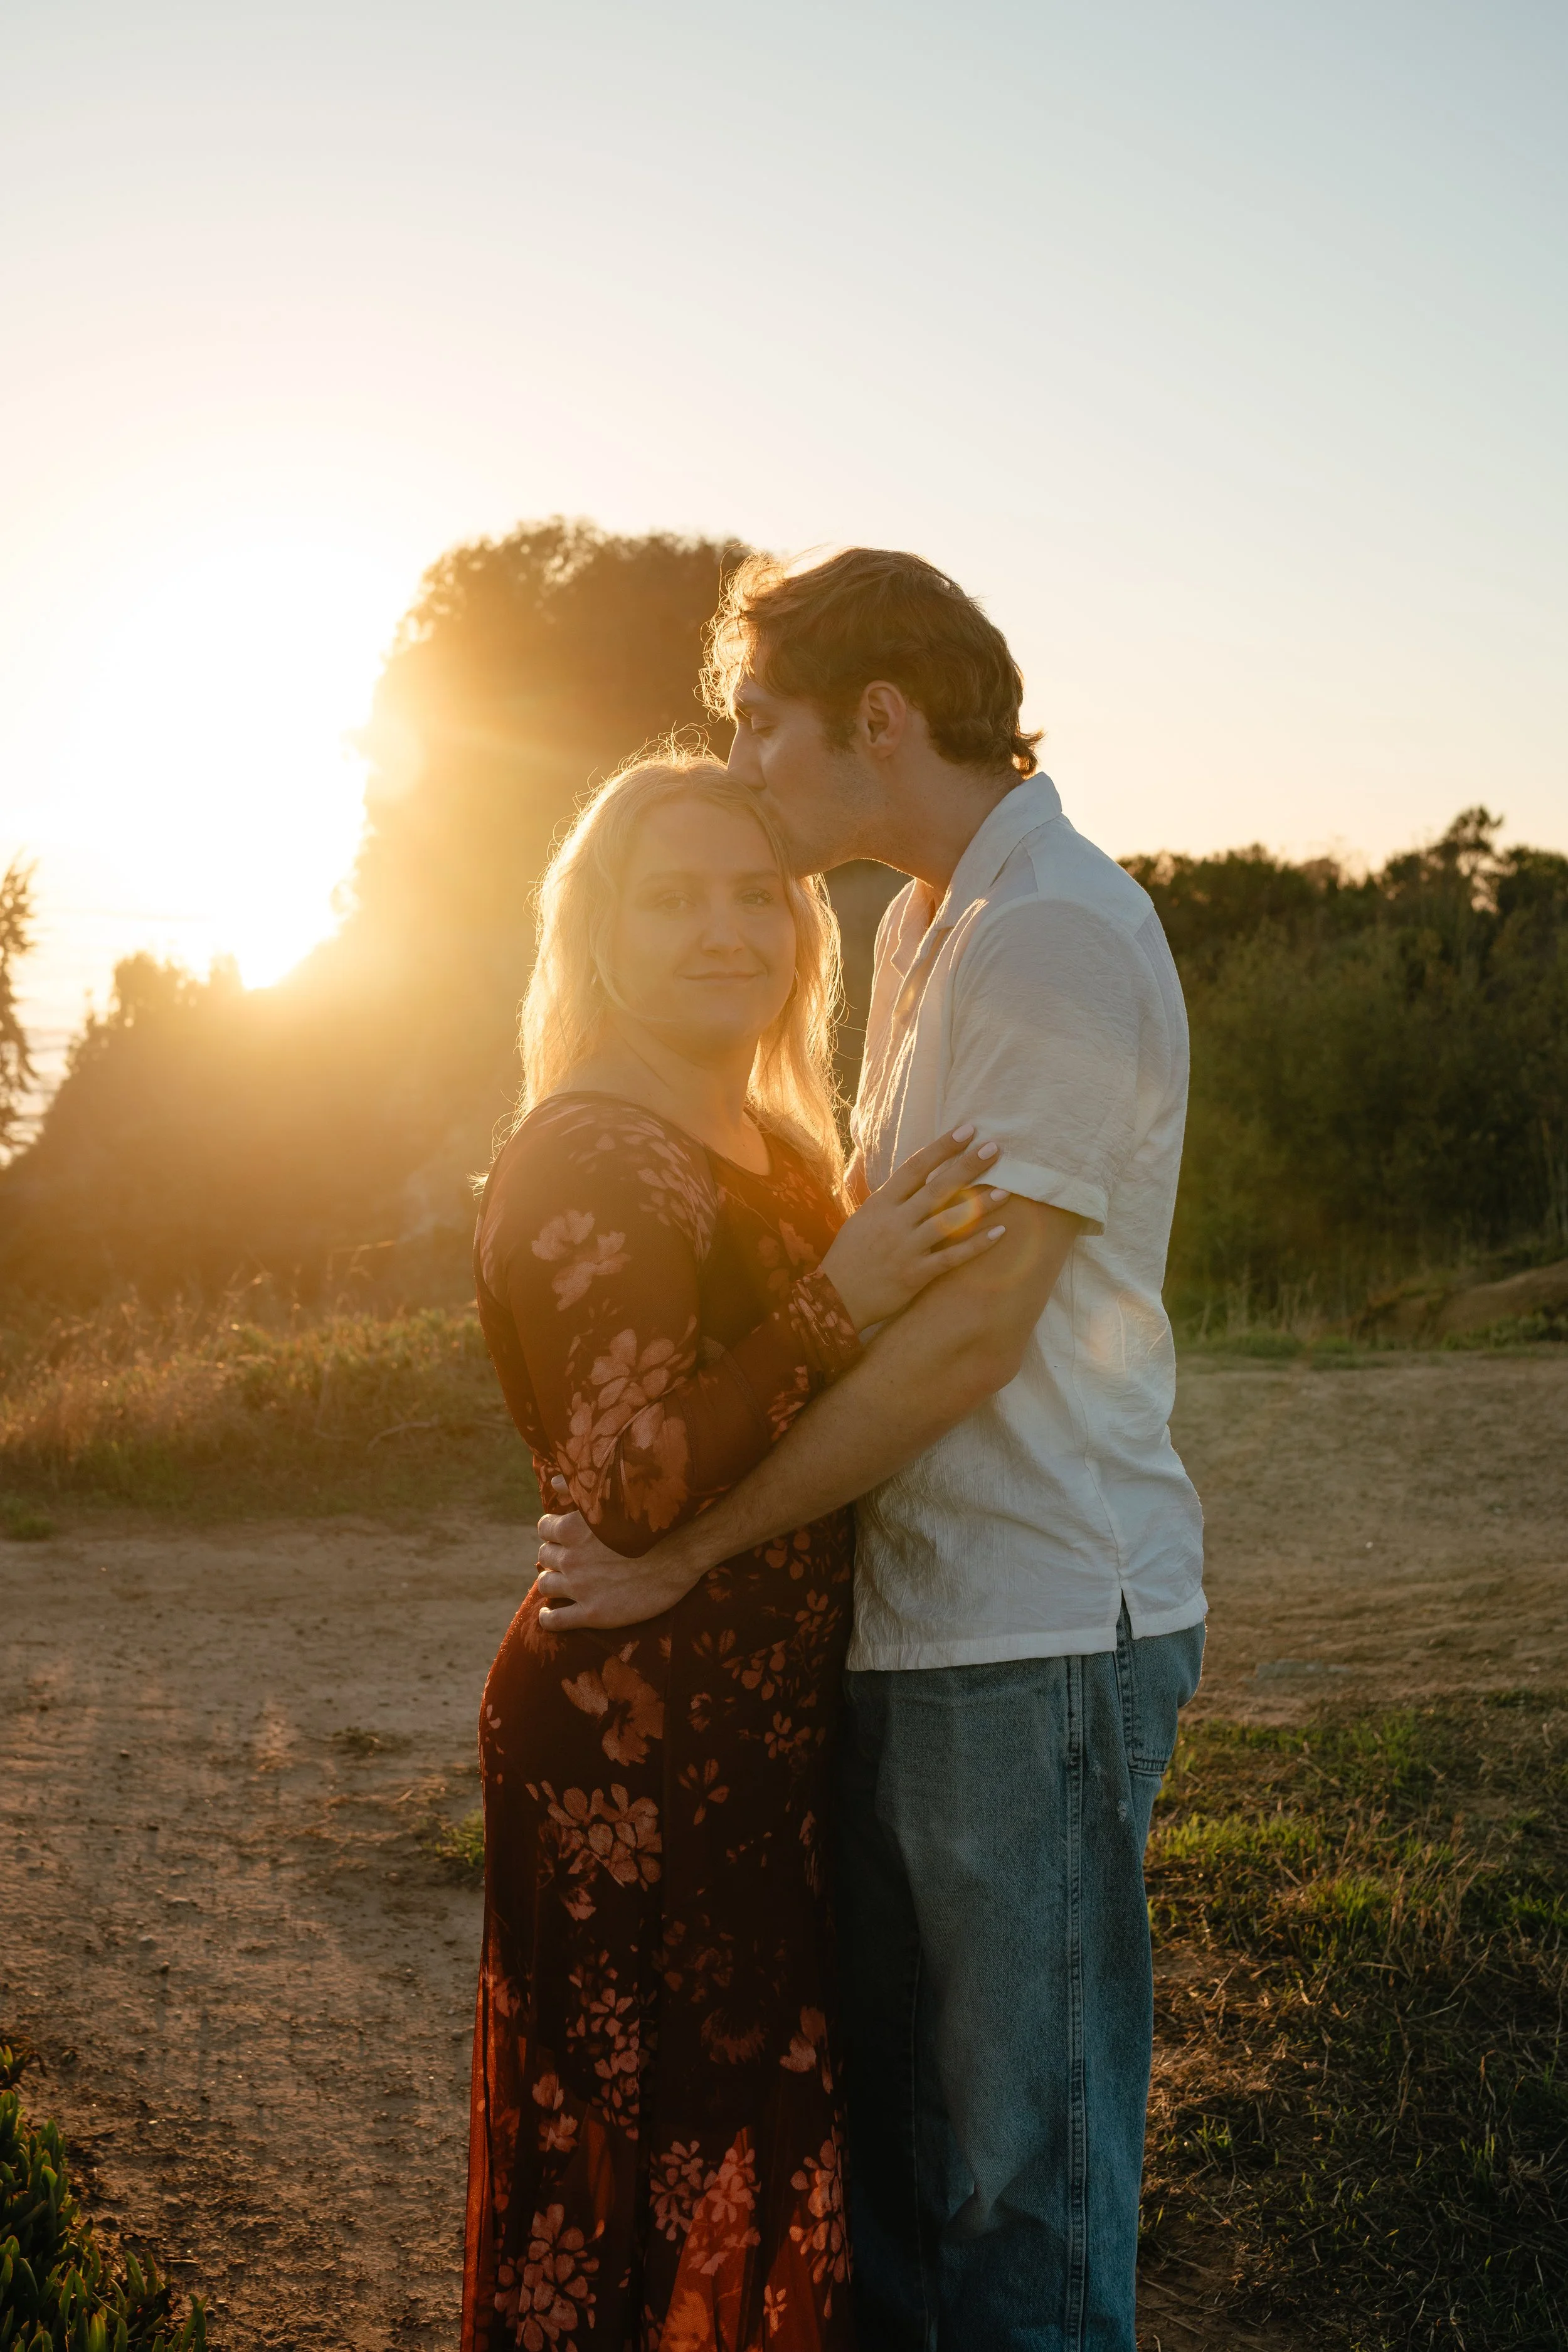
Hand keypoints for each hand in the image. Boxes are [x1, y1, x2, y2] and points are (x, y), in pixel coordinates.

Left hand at [535, 1477, 702, 1629]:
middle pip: (545, 1557)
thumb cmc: (651, 1518)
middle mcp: (571, 1558)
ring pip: (546, 1585)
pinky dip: (547, 1618)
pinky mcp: (593, 1613)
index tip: (563, 1536)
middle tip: (568, 1560)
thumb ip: (576, 1491)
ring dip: (551, 1583)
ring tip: (560, 1585)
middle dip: (554, 1557)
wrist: (683, 1550)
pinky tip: (548, 1616)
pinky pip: (555, 1621)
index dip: (553, 1532)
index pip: (545, 1529)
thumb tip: (553, 1482)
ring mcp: (580, 1587)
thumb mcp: (610, 1498)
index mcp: (572, 1528)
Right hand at [818, 1125, 1008, 1331]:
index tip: (967, 1131)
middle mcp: (895, 1222)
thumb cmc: (850, 1255)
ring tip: (1006, 1192)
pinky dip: (976, 1246)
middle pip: (937, 1188)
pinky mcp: (915, 1274)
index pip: (915, 1167)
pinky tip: (999, 1233)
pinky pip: (951, 1257)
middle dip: (967, 1166)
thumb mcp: (864, 1217)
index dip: (942, 1148)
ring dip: (979, 1205)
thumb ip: (890, 1198)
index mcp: (881, 1204)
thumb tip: (914, 1174)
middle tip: (994, 1148)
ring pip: (948, 1221)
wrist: (834, 1297)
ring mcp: (906, 1248)